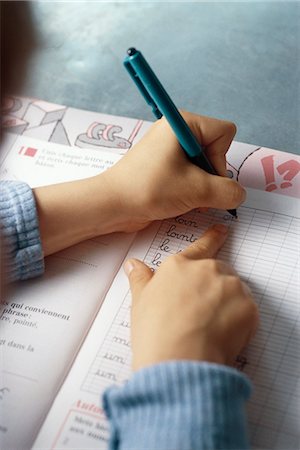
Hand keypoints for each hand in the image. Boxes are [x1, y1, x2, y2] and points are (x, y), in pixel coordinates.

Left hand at [34, 111, 245, 254]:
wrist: (112, 204)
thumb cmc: (150, 189)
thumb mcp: (197, 190)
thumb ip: (228, 191)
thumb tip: (238, 194)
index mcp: (183, 123)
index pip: (225, 132)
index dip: (221, 158)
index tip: (203, 174)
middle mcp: (177, 131)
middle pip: (215, 150)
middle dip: (211, 176)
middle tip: (195, 191)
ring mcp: (168, 148)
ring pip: (203, 165)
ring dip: (201, 186)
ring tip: (185, 199)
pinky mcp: (163, 165)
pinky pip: (190, 173)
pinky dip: (190, 189)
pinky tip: (179, 201)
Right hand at [124, 224, 258, 370]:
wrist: (177, 362)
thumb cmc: (155, 332)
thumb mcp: (140, 302)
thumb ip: (140, 278)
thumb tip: (133, 264)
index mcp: (180, 266)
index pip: (200, 247)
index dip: (213, 237)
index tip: (223, 230)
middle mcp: (207, 269)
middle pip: (219, 272)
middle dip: (215, 288)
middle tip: (203, 313)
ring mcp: (230, 286)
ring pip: (235, 291)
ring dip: (228, 304)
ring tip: (210, 328)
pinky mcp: (248, 307)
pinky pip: (247, 311)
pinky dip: (239, 322)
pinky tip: (222, 335)